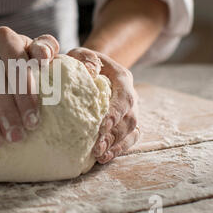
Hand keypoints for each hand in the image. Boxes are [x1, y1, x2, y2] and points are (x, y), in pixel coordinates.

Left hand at [67, 47, 139, 162]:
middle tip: (97, 147)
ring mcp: (130, 110)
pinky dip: (118, 149)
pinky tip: (103, 158)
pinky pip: (129, 138)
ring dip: (116, 145)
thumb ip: (85, 59)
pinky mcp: (125, 123)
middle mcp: (130, 95)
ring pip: (131, 131)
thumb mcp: (81, 54)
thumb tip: (90, 71)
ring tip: (99, 155)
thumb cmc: (82, 63)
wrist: (91, 68)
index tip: (102, 126)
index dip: (116, 113)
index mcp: (122, 78)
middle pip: (129, 118)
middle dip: (114, 134)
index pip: (124, 97)